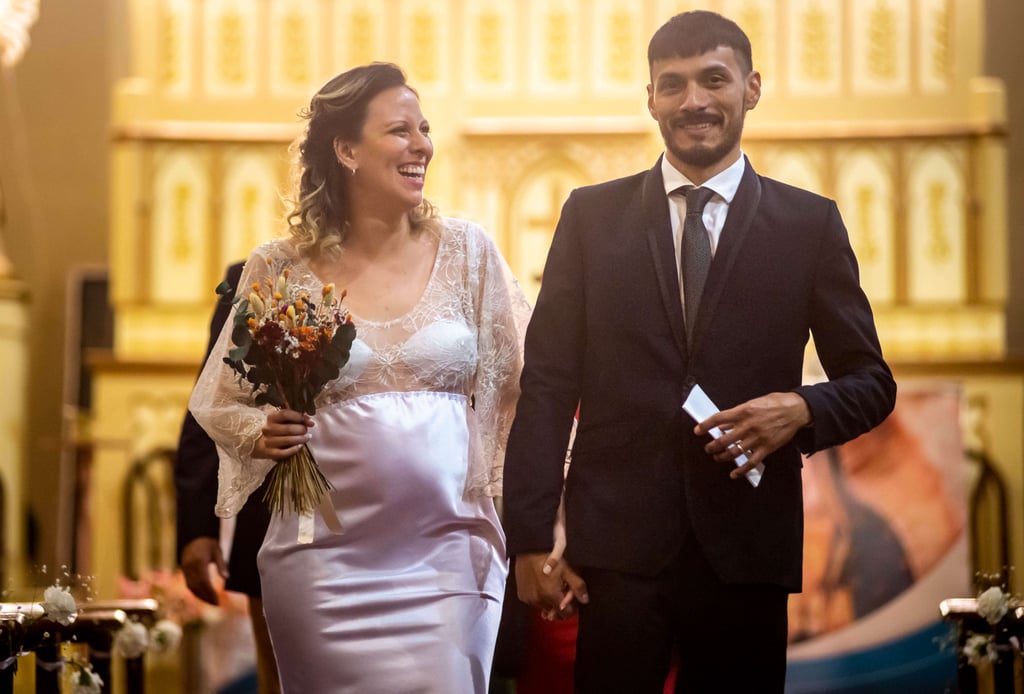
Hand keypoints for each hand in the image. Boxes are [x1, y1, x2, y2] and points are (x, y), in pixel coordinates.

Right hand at [180, 537, 225, 604]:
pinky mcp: (184, 571)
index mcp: (199, 561)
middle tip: (216, 604)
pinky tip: (204, 596)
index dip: (210, 592)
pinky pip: (189, 584)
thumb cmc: (207, 543)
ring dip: (201, 596)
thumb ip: (221, 564)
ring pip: (192, 587)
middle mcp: (190, 567)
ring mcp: (185, 569)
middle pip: (197, 586)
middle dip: (206, 597)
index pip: (204, 581)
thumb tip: (226, 578)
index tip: (218, 599)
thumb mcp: (217, 550)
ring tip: (212, 602)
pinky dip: (196, 592)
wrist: (192, 536)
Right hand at [253, 409, 313, 459]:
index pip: (285, 414)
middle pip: (289, 428)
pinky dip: (294, 449)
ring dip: (301, 439)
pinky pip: (283, 452)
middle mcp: (268, 429)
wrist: (259, 441)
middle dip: (302, 429)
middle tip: (306, 431)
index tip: (309, 421)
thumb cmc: (277, 428)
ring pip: (288, 440)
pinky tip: (300, 446)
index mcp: (271, 417)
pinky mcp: (269, 452)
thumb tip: (310, 421)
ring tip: (307, 438)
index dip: (299, 417)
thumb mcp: (284, 420)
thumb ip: (297, 418)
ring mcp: (268, 441)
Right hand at [515, 552, 588, 620]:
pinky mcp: (521, 595)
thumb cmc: (549, 556)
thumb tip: (585, 600)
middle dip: (560, 603)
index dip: (571, 608)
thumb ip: (577, 586)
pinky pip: (533, 602)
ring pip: (544, 607)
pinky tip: (540, 585)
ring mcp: (529, 599)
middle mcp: (538, 600)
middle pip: (555, 611)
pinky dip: (538, 597)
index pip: (565, 614)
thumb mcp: (567, 569)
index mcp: (551, 594)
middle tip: (561, 589)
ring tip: (550, 585)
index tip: (571, 599)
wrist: (529, 548)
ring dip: (548, 600)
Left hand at [696, 392, 810, 479]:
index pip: (718, 419)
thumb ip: (736, 415)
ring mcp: (757, 438)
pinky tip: (734, 474)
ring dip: (722, 457)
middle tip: (708, 449)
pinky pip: (751, 462)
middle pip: (723, 440)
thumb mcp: (752, 403)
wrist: (795, 410)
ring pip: (734, 452)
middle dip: (712, 446)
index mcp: (743, 412)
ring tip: (717, 458)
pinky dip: (741, 470)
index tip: (697, 431)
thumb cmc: (773, 403)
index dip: (705, 425)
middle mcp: (747, 426)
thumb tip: (722, 424)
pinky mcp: (766, 448)